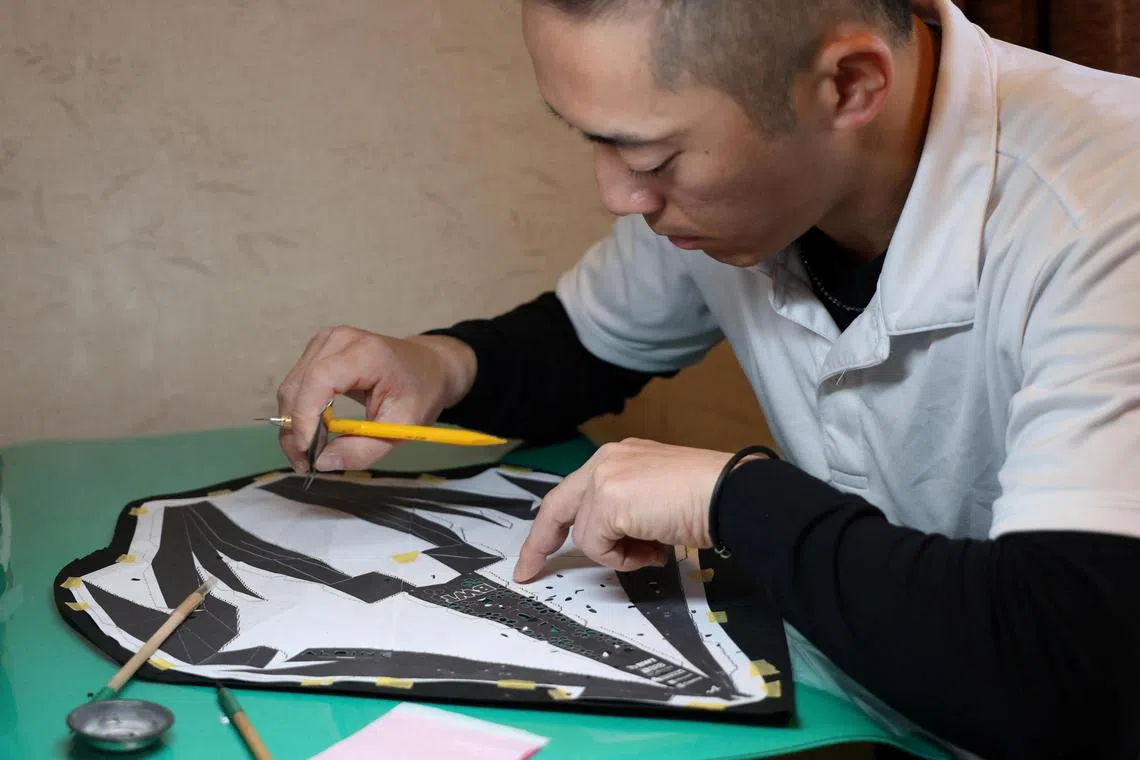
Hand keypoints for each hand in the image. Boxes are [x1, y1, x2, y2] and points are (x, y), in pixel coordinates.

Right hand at [275, 326, 475, 472]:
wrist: (428, 366)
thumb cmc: (420, 393)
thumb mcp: (402, 428)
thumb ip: (364, 450)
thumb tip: (322, 462)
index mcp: (366, 353)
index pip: (320, 379)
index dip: (306, 416)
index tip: (308, 451)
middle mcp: (339, 340)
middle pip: (298, 386)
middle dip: (295, 429)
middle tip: (307, 464)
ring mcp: (325, 341)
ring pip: (291, 388)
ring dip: (293, 424)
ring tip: (311, 452)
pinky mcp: (318, 349)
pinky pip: (296, 384)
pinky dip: (299, 412)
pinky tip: (314, 432)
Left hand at [512, 439, 741, 581]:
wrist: (731, 493)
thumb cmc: (709, 498)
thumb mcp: (657, 498)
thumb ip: (628, 510)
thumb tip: (620, 542)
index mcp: (619, 457)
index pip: (575, 491)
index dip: (555, 522)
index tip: (539, 549)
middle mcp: (606, 460)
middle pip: (556, 506)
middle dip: (539, 543)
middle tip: (527, 572)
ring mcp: (604, 478)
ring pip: (585, 534)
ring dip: (618, 554)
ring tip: (655, 548)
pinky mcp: (607, 500)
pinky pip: (597, 545)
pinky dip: (622, 558)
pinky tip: (653, 548)